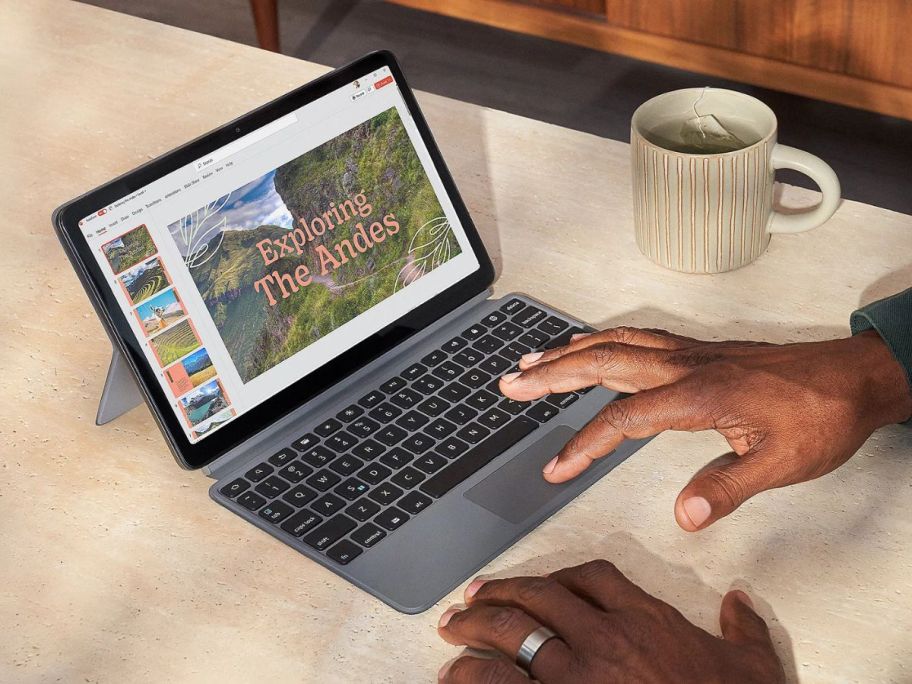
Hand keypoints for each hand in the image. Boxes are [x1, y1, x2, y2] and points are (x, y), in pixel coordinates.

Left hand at [437, 560, 783, 682]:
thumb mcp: (753, 667)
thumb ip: (742, 630)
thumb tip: (739, 603)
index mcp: (646, 620)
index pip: (592, 577)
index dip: (559, 577)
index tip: (540, 586)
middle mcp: (605, 639)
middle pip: (538, 598)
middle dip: (499, 595)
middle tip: (473, 599)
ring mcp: (578, 677)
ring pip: (512, 637)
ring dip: (475, 631)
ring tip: (453, 632)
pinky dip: (475, 678)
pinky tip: (457, 679)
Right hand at [499, 327, 911, 529]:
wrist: (853, 378)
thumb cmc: (820, 416)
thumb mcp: (781, 464)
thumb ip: (727, 488)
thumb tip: (683, 515)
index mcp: (698, 393)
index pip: (622, 418)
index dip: (583, 444)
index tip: (555, 468)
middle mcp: (685, 366)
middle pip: (602, 363)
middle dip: (550, 374)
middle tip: (509, 383)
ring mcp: (689, 353)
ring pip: (614, 343)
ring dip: (568, 351)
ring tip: (530, 359)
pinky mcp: (696, 351)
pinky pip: (635, 337)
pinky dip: (601, 339)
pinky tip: (588, 346)